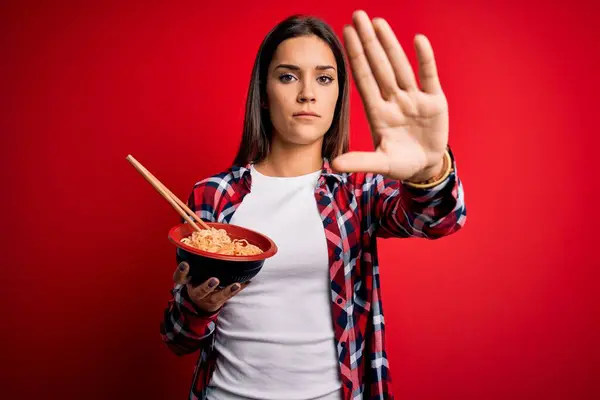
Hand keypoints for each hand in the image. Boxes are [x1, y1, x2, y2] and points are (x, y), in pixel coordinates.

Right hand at [173, 262, 249, 312]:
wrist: (201, 302)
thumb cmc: (196, 280)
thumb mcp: (191, 271)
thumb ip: (195, 258)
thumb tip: (206, 234)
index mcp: (188, 282)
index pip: (180, 278)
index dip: (181, 271)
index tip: (185, 264)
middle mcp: (197, 292)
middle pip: (200, 291)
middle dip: (207, 286)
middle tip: (215, 280)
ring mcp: (209, 298)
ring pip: (218, 297)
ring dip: (227, 291)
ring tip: (236, 285)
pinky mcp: (220, 301)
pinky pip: (230, 296)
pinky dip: (239, 288)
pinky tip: (246, 282)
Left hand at [332, 10, 449, 181]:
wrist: (425, 168)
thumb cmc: (400, 164)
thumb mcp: (380, 163)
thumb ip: (359, 161)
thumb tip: (332, 165)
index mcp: (378, 112)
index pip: (364, 78)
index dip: (356, 56)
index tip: (346, 34)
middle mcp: (394, 100)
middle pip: (379, 66)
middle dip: (368, 41)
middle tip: (358, 16)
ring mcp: (414, 99)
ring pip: (400, 66)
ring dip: (390, 45)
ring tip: (378, 22)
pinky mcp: (435, 102)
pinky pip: (429, 77)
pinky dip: (425, 60)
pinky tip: (418, 40)